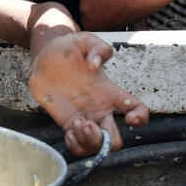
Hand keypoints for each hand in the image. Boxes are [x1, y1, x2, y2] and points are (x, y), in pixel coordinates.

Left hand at [28, 32, 148, 155]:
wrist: (44, 57)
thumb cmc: (68, 48)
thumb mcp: (85, 40)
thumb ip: (98, 48)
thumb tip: (95, 65)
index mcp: (110, 91)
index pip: (137, 108)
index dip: (141, 118)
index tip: (129, 119)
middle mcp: (100, 108)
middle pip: (115, 138)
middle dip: (105, 139)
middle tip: (87, 123)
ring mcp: (84, 117)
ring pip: (96, 146)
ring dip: (88, 141)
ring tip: (76, 124)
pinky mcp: (67, 123)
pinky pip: (77, 146)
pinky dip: (75, 146)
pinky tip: (69, 133)